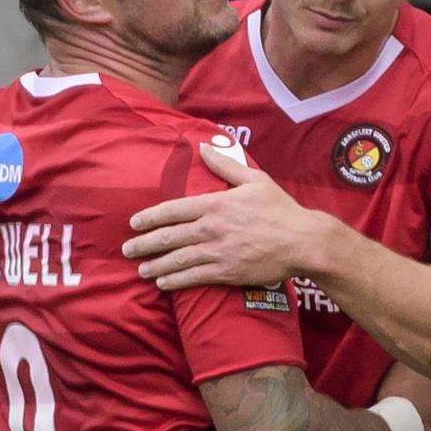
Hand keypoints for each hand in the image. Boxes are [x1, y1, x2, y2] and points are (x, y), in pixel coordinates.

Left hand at [123, 143, 322, 289]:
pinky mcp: (227, 272)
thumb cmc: (280, 209)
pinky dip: (175, 281)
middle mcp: (212, 228)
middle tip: (127, 249)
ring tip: (140, 270)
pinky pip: (194, 278)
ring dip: (156, 265)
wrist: (303, 242)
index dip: (150, 217)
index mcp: (216, 204)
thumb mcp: (255, 179)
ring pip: (178, 260)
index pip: (173, 210)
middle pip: (169, 237)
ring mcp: (218, 252)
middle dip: (144, 244)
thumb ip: (226, 165)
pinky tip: (162, 283)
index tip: (134, 222)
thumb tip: (204, 148)